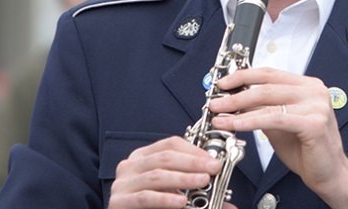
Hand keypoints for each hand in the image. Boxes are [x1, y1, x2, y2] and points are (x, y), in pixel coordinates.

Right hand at [107, 136, 231, 208]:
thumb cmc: (152, 206)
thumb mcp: (174, 193)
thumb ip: (194, 191)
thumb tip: (228, 204)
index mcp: (143, 157)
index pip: (170, 144)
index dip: (194, 149)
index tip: (213, 158)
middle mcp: (130, 166)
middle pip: (165, 157)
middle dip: (193, 162)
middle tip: (213, 168)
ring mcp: (122, 184)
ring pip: (157, 176)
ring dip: (183, 179)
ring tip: (203, 182)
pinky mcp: (119, 202)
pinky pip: (145, 197)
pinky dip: (166, 199)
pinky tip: (181, 202)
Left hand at [209, 67, 347, 208]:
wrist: (329, 173)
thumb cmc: (307, 150)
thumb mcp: (279, 124)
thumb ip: (262, 109)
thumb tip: (235, 100)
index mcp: (309, 86)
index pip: (271, 73)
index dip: (245, 76)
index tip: (225, 83)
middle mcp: (314, 91)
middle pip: (267, 86)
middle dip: (236, 93)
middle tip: (216, 102)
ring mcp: (316, 105)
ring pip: (268, 101)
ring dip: (238, 108)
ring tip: (220, 115)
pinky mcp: (313, 122)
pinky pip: (274, 119)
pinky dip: (250, 121)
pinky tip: (235, 125)